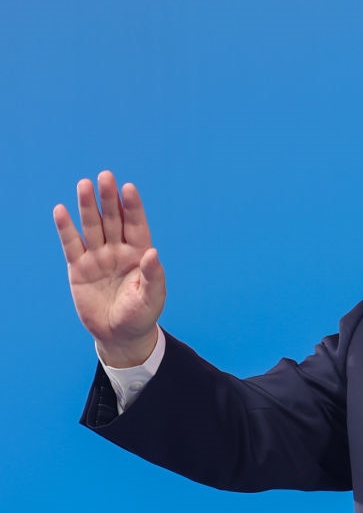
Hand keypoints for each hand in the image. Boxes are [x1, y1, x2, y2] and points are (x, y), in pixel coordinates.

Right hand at [53, 171, 164, 366]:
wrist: (119, 335)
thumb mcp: (152, 298)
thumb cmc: (141, 315)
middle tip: (105, 176)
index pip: (136, 225)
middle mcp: (117, 250)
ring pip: (92, 227)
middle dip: (108, 199)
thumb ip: (153, 275)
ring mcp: (97, 257)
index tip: (128, 188)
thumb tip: (152, 252)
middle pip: (112, 219)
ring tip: (84, 185)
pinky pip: (71, 245)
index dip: (132, 206)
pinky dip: (66, 229)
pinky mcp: (79, 268)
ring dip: (88, 207)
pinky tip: (61, 211)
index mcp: (139, 253)